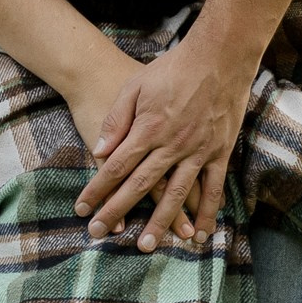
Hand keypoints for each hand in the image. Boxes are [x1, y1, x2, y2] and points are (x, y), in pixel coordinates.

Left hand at [76, 29, 256, 250]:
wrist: (219, 56)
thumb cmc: (173, 68)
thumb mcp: (135, 86)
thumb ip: (117, 120)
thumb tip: (99, 151)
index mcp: (148, 129)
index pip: (116, 166)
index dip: (97, 189)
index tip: (82, 208)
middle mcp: (172, 145)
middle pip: (140, 185)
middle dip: (117, 211)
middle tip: (100, 235)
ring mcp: (198, 151)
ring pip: (175, 194)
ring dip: (160, 222)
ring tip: (146, 245)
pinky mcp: (219, 152)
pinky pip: (212, 189)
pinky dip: (206, 213)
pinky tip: (197, 234)